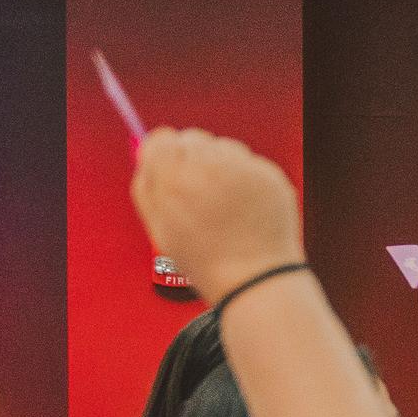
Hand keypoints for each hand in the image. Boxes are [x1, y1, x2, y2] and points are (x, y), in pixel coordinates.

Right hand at [130, 128, 305, 304]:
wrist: (255, 279)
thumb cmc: (204, 259)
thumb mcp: (159, 228)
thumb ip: (148, 186)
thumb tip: (148, 156)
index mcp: (175, 178)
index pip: (162, 139)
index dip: (164, 155)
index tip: (170, 168)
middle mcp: (209, 166)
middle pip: (193, 138)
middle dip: (192, 159)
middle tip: (199, 191)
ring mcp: (243, 169)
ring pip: (224, 147)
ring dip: (221, 165)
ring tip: (224, 202)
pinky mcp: (269, 175)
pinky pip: (251, 164)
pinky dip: (247, 179)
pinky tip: (246, 206)